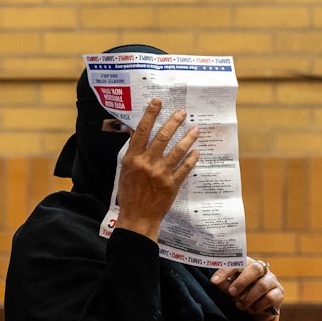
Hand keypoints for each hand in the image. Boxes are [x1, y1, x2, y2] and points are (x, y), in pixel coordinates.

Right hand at [113, 99, 199, 241]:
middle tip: (182, 112)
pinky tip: (197, 152)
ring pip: (178, 150)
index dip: (150, 115)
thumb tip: (137, 133)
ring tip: (195, 130)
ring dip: (188, 138)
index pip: (142, 131)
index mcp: (133, 158)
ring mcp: (161, 174)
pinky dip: (192, 159)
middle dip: (174, 122)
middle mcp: (147, 163)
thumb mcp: (125, 171)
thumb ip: (133, 152)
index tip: (157, 102)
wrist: (137, 217)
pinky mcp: (172, 184)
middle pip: (163, 137)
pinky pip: (186, 168)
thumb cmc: (129, 194)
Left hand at [211, 257, 283, 320]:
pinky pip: (270, 298)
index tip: (214, 281)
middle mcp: (262, 269)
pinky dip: (258, 306)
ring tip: (239, 306)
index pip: (238, 262)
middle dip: (241, 282)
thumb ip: (225, 286)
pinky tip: (251, 310)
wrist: (257, 312)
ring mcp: (272, 280)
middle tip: (231, 293)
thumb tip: (216, 282)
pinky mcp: (279, 293)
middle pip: (256, 269)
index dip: (226, 270)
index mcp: (248, 264)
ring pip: (262, 285)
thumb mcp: (231, 292)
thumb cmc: (241, 296)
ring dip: (248, 297)